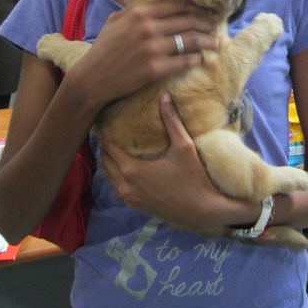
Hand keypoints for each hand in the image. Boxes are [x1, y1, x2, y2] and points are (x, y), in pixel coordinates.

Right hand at [68, 0, 218, 108]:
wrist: (92, 78)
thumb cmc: (102, 49)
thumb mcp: (115, 21)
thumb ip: (134, 11)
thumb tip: (154, 5)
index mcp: (140, 13)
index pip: (177, 5)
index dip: (196, 7)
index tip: (207, 11)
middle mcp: (148, 28)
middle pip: (188, 21)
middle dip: (207, 23)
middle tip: (216, 26)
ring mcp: (153, 49)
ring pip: (190, 41)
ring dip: (207, 41)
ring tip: (216, 42)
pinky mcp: (155, 69)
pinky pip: (183, 61)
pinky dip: (195, 59)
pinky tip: (201, 59)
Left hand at [100, 94, 224, 227]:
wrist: (203, 211)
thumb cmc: (194, 178)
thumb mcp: (184, 146)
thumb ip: (171, 121)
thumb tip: (164, 96)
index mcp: (132, 170)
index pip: (108, 148)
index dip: (107, 134)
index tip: (110, 122)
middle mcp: (125, 186)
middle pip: (105, 162)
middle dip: (106, 147)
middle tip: (113, 132)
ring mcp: (129, 198)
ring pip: (109, 176)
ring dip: (110, 162)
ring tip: (118, 146)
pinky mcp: (136, 206)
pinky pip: (118, 187)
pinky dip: (117, 175)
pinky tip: (128, 166)